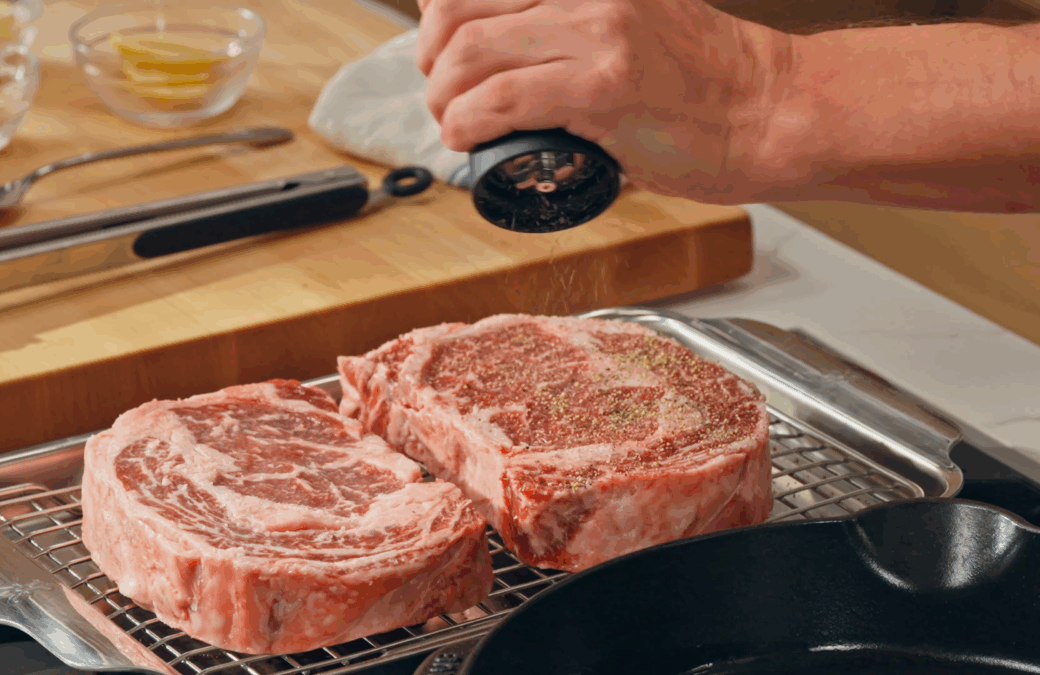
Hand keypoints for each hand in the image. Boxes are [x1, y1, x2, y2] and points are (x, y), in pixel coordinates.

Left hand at [415, 0, 794, 203]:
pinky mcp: (602, 89)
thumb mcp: (635, 23)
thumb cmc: (709, 82)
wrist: (774, 111)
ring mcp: (597, 35)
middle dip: (431, 61)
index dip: (441, 15)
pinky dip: (466, 124)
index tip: (440, 49)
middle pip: (458, 11)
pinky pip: (499, 101)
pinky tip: (467, 138)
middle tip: (443, 96)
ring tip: (454, 124)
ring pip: (469, 55)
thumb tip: (505, 60)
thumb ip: (574, 30)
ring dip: (444, 99)